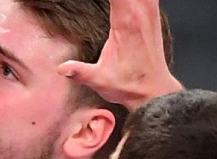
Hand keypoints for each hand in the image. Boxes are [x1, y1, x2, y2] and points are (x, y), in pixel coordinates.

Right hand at [57, 0, 181, 110]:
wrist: (153, 91)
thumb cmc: (129, 85)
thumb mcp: (100, 81)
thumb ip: (81, 72)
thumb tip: (62, 69)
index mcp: (126, 22)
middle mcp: (140, 14)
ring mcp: (149, 13)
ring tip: (115, 1)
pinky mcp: (153, 16)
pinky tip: (129, 1)